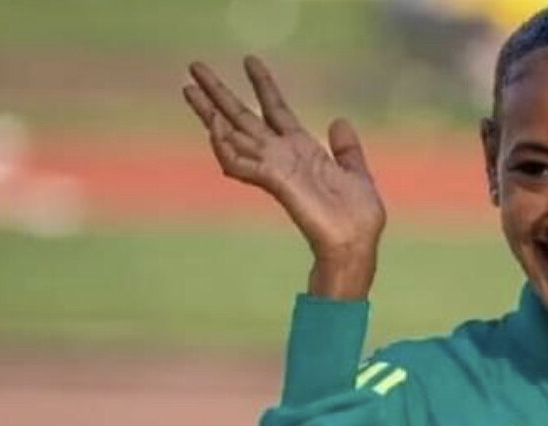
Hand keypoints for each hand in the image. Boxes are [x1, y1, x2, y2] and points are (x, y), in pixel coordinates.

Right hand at [183, 55, 385, 297]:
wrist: (356, 244)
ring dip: (210, 114)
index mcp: (303, 151)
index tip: (250, 59)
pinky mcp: (274, 182)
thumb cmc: (358, 219)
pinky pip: (239, 163)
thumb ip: (347, 149)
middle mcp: (284, 157)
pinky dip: (224, 146)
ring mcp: (276, 169)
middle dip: (219, 93)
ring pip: (234, 136)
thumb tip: (339, 121)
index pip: (277, 110)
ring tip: (189, 89)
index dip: (264, 85)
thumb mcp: (357, 174)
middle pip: (244, 118)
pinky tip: (214, 127)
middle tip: (194, 66)